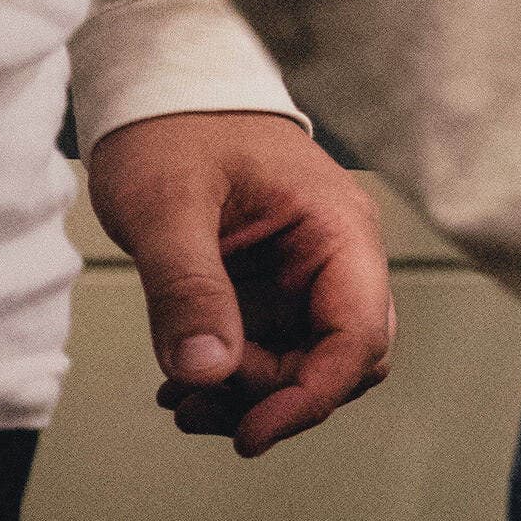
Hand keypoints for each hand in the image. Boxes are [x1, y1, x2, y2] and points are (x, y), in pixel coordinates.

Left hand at [81, 110, 393, 455]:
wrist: (164, 88)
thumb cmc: (174, 128)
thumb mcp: (168, 208)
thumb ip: (188, 289)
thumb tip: (207, 370)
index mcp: (337, 230)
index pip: (356, 335)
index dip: (312, 394)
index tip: (253, 433)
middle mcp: (338, 257)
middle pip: (342, 359)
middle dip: (278, 398)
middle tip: (202, 410)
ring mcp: (308, 273)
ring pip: (308, 361)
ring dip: (252, 396)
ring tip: (183, 402)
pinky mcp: (276, 284)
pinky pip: (274, 347)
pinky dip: (234, 376)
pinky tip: (185, 383)